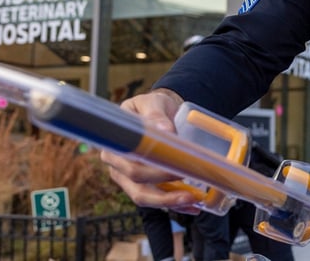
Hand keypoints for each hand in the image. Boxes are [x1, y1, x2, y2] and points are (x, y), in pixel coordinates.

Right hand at [100, 89, 199, 213]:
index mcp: (115, 146)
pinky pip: (156, 198)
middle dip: (165, 194)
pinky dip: (174, 203)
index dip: (152, 174)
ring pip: (146, 198)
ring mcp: (128, 178)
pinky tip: (192, 205)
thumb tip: (164, 130)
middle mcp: (117, 165)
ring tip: (193, 201)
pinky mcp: (143, 184)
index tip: (174, 172)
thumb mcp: (152, 103)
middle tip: (191, 192)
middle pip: (137, 188)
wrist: (157, 112)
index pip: (131, 166)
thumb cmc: (151, 107)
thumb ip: (156, 115)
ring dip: (170, 203)